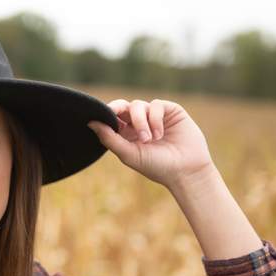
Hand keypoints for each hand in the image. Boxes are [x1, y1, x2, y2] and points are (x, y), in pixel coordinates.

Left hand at [87, 98, 214, 188]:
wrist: (185, 170)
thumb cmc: (156, 166)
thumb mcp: (128, 154)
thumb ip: (109, 138)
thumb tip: (90, 122)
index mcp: (125, 133)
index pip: (111, 117)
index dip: (106, 113)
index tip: (102, 115)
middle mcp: (138, 122)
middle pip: (123, 107)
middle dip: (119, 110)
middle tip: (116, 115)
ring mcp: (154, 115)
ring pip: (138, 106)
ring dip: (140, 122)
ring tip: (148, 139)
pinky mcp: (170, 110)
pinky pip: (155, 105)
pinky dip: (154, 119)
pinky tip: (159, 134)